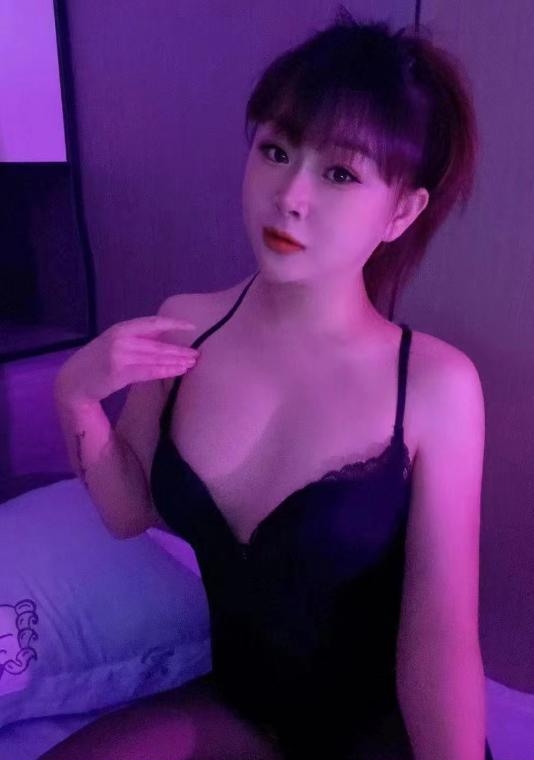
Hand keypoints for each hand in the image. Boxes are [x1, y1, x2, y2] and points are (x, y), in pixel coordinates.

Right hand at [55, 315, 199, 403]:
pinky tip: (178, 372)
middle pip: (158, 343)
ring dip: (176, 361)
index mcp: (121, 328)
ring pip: (156, 357)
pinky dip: (165, 371)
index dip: (174, 323)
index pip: (153, 322)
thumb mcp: (114, 343)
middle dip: (179, 349)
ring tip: (192, 363)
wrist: (73, 380)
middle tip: (197, 354)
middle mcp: (121, 338)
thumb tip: (163, 338)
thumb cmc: (97, 362)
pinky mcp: (119, 372)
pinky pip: (148, 371)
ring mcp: (119, 355)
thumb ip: (136, 339)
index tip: (192, 326)